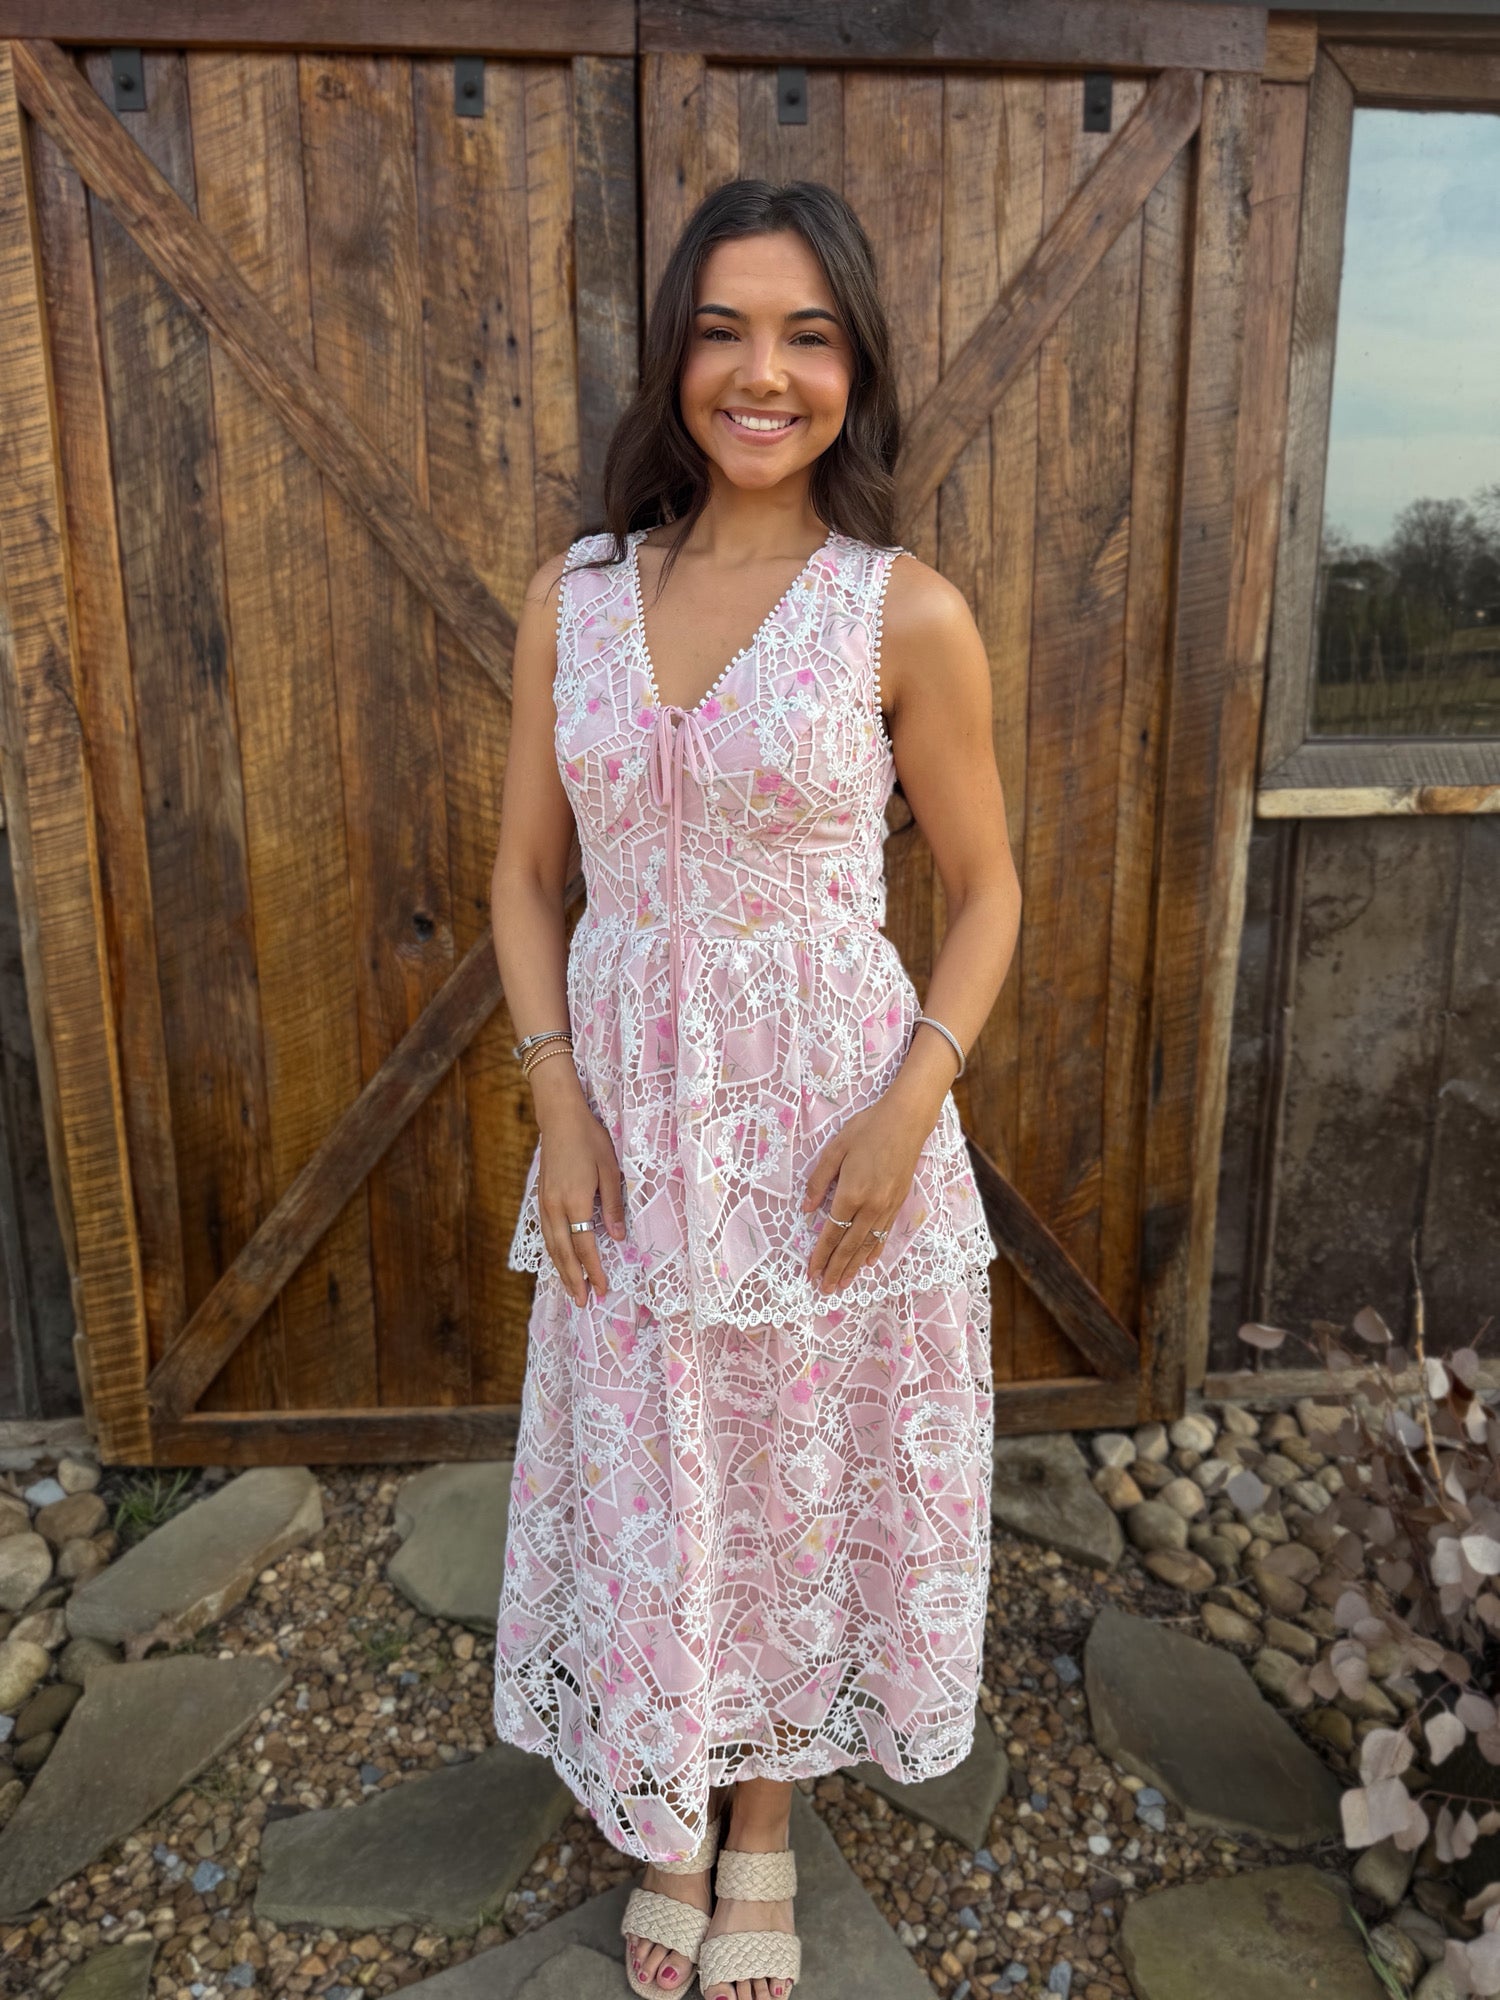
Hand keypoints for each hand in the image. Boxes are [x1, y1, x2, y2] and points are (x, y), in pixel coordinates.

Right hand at [537, 1101, 627, 1305]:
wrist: (559, 1118)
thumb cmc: (589, 1139)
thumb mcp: (610, 1170)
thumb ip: (612, 1205)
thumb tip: (618, 1238)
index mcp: (575, 1200)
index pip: (585, 1245)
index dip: (594, 1269)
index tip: (602, 1288)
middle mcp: (555, 1206)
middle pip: (564, 1252)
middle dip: (575, 1279)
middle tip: (584, 1303)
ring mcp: (544, 1203)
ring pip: (552, 1246)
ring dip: (562, 1271)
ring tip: (572, 1291)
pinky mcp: (541, 1199)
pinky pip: (547, 1234)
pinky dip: (554, 1253)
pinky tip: (560, 1262)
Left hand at [800, 1093, 934, 1294]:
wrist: (906, 1121)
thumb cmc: (867, 1129)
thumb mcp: (835, 1148)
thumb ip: (819, 1180)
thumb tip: (805, 1209)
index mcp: (851, 1192)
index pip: (832, 1232)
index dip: (821, 1255)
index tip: (812, 1272)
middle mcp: (870, 1205)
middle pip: (849, 1245)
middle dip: (835, 1268)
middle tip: (825, 1289)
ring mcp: (887, 1206)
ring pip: (868, 1243)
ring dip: (853, 1266)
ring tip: (843, 1283)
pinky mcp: (898, 1203)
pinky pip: (884, 1232)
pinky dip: (875, 1249)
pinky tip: (868, 1262)